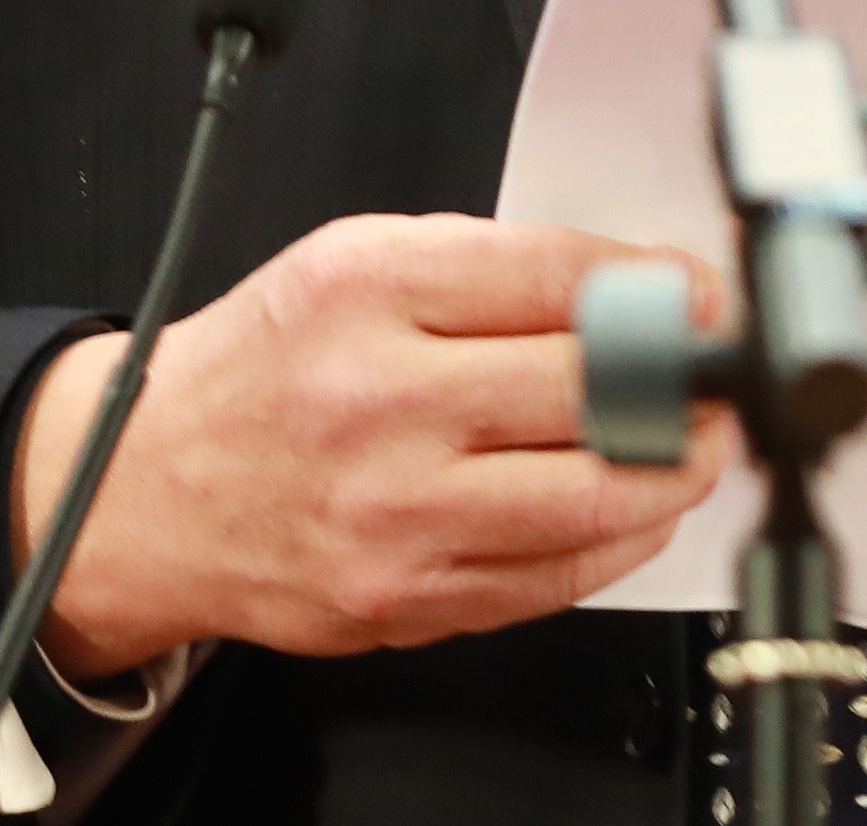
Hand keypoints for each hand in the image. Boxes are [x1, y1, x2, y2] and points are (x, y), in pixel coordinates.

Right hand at [18, 212, 727, 669]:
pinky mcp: (404, 600)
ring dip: (673, 468)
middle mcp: (377, 402)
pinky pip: (555, 578)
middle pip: (590, 386)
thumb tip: (638, 287)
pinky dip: (621, 540)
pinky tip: (634, 506)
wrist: (149, 490)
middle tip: (717, 371)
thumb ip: (491, 271)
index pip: (556, 277)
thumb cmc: (263, 371)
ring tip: (694, 442)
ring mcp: (392, 514)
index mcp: (364, 290)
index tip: (705, 295)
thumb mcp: (354, 265)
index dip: (658, 286)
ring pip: (591, 495)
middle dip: (684, 378)